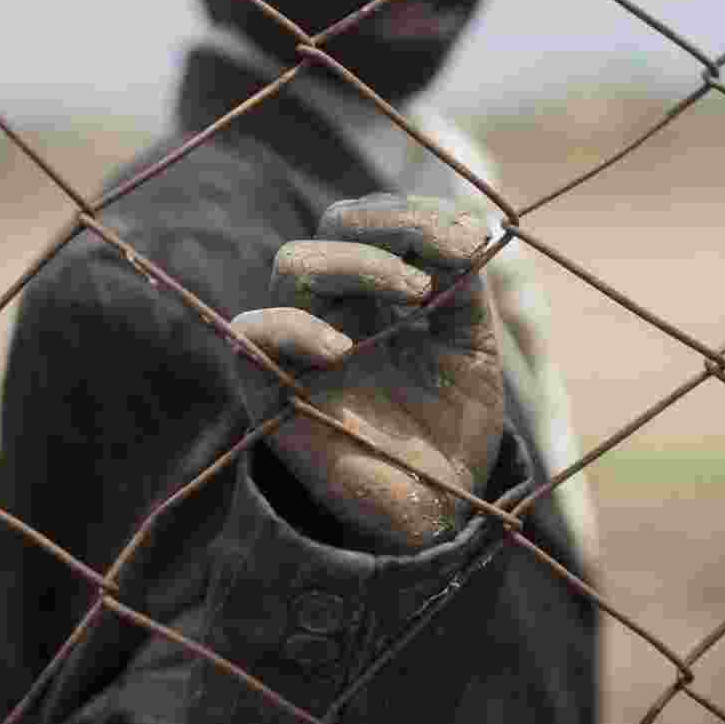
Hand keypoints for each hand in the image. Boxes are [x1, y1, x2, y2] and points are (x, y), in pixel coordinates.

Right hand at [231, 195, 503, 551]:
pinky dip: (295, 328)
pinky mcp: (270, 391)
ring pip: (294, 264)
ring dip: (360, 264)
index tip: (470, 241)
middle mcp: (331, 305)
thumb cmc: (451, 424)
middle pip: (334, 224)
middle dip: (394, 228)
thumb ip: (464, 282)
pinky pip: (252, 334)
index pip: (372, 217)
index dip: (417, 214)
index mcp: (373, 287)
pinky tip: (345, 350)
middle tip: (443, 265)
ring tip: (416, 294)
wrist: (439, 510)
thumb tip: (462, 227)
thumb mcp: (472, 343)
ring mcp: (298, 344)